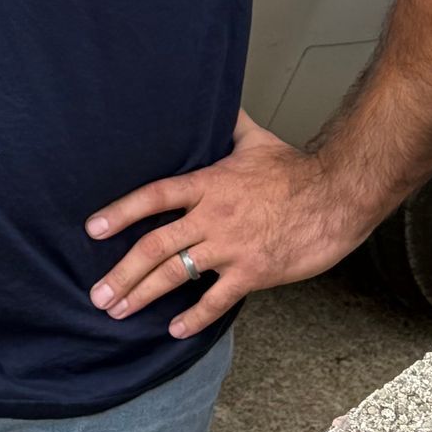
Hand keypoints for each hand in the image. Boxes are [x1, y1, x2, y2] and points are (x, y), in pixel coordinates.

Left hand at [84, 110, 361, 337]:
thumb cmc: (297, 170)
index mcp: (207, 185)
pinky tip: (174, 329)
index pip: (153, 197)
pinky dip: (194, 317)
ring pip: (176, 274)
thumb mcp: (256, 140)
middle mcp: (211, 217)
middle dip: (122, 272)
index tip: (93, 229)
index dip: (121, 212)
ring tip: (118, 311)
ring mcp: (230, 247)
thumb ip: (229, 125)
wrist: (338, 196)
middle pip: (155, 245)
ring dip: (143, 294)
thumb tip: (217, 101)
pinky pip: (216, 299)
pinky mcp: (253, 272)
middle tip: (98, 294)